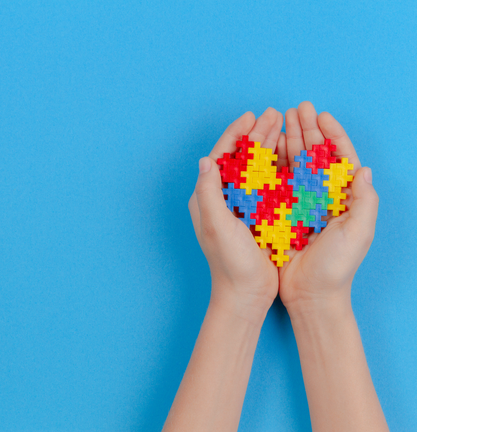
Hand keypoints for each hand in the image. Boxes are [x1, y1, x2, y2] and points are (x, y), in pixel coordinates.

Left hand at [188, 108, 283, 321]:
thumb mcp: (216, 225)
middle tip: (275, 114)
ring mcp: (240, 207)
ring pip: (256, 167)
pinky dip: (279, 167)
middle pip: (240, 157)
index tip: (251, 116)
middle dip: (256, 135)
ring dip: (269, 146)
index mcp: (207, 198)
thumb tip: (206, 160)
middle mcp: (221, 199)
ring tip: (285, 126)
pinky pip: (268, 184)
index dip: (235, 134)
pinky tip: (292, 155)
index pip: (221, 156)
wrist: (245, 294)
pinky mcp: (257, 217)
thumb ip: (209, 192)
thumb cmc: (229, 262)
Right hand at [278, 102, 379, 312]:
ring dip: (288, 140)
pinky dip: (272, 163)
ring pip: (294, 164)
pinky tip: (265, 148)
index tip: (322, 116)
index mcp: (345, 198)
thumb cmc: (338, 267)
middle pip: (315, 155)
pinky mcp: (280, 213)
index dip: (332, 135)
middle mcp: (322, 196)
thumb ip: (364, 201)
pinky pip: (275, 183)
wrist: (310, 295)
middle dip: (307, 130)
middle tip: (297, 108)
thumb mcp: (358, 232)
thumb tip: (363, 169)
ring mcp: (300, 203)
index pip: (340, 158)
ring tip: (279, 119)